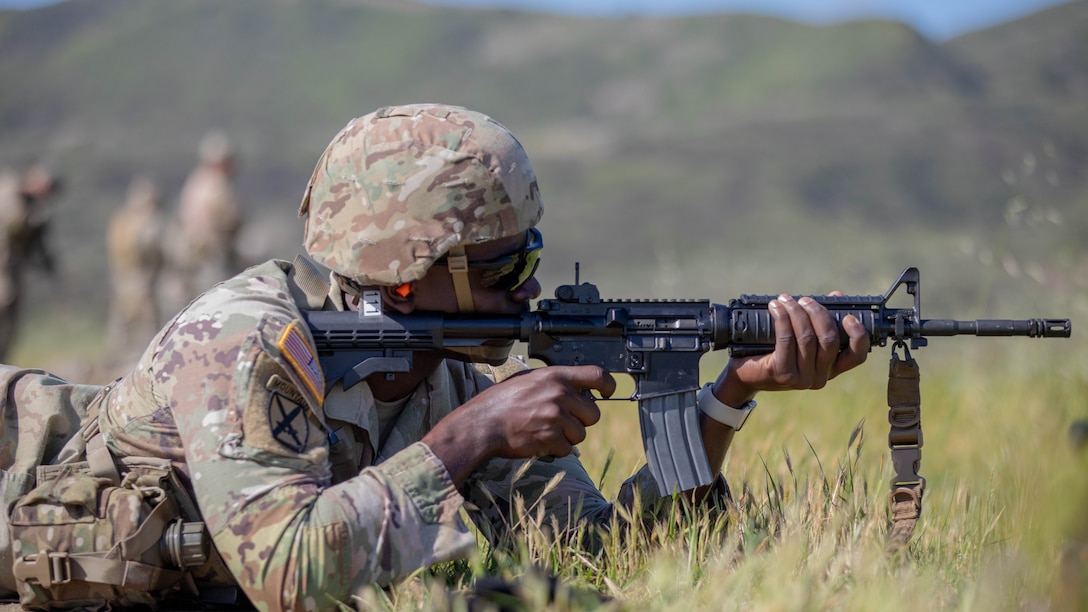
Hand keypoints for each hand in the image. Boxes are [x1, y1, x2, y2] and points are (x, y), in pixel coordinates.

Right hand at [423, 366, 615, 483]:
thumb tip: (576, 387)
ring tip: (547, 430)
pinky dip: (557, 449)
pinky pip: (568, 448)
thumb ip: (554, 381)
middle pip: (594, 413)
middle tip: (563, 421)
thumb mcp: (528, 379)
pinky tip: (540, 441)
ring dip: (568, 436)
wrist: (483, 424)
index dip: (608, 385)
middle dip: (582, 420)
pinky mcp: (551, 438)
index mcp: (556, 376)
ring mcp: (556, 417)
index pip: (597, 374)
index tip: (608, 392)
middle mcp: (559, 394)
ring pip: (581, 433)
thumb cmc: (502, 401)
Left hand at [719, 293, 869, 403]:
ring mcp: (802, 378)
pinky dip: (782, 318)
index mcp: (831, 369)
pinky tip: (775, 307)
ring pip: (806, 337)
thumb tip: (837, 295)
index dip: (858, 335)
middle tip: (804, 300)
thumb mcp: (800, 338)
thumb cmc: (775, 351)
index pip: (856, 356)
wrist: (746, 373)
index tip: (849, 316)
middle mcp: (820, 377)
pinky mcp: (782, 373)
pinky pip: (786, 339)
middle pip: (829, 339)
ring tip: (785, 299)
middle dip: (818, 313)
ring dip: (796, 312)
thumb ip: (820, 319)